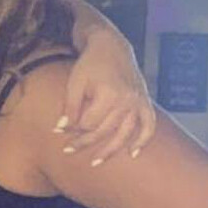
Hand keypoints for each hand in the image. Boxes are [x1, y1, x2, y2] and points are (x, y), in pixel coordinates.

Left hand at [57, 35, 155, 165]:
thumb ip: (69, 108)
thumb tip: (59, 130)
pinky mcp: (144, 101)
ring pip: (125, 134)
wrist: (112, 45)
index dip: (73, 129)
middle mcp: (127, 101)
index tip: (62, 131)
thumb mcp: (74, 83)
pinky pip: (148, 125)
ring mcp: (138, 102)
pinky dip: (143, 140)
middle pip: (104, 131)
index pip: (89, 124)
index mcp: (109, 94)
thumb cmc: (90, 63)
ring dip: (110, 150)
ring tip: (95, 162)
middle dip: (85, 142)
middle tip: (68, 151)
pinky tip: (132, 153)